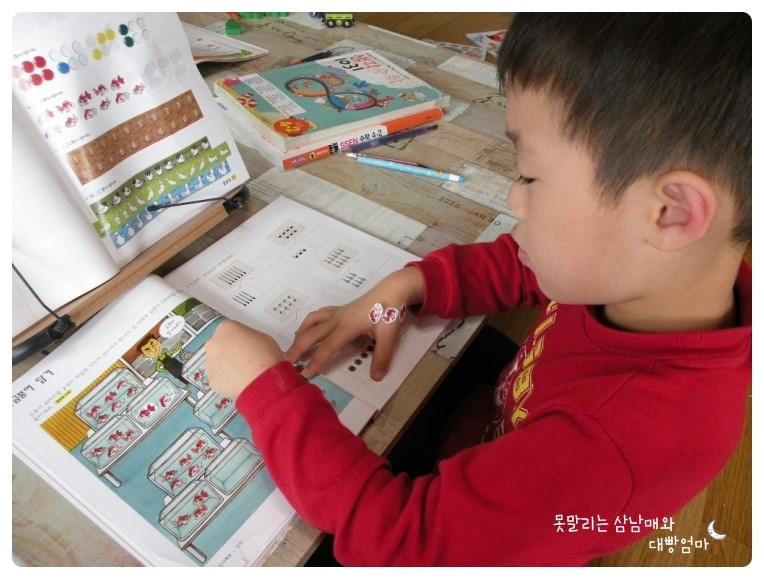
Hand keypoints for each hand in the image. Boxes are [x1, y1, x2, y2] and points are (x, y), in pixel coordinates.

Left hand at [205, 319, 284, 398]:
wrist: (262, 379)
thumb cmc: (265, 354)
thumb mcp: (262, 337)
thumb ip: (248, 339)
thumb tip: (247, 347)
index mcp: (225, 328)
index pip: (229, 329)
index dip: (239, 338)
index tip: (247, 345)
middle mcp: (213, 344)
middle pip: (218, 345)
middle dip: (228, 351)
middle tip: (243, 359)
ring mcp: (210, 363)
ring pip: (216, 363)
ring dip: (225, 366)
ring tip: (242, 374)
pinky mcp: (212, 380)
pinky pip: (219, 379)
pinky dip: (227, 381)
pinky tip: (239, 383)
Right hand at [285, 266, 424, 379]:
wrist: (392, 290)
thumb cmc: (390, 311)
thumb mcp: (389, 335)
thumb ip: (382, 357)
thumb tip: (375, 377)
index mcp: (347, 326)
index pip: (327, 346)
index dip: (316, 360)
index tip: (305, 373)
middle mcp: (338, 319)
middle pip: (312, 334)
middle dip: (297, 348)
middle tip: (285, 362)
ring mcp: (338, 312)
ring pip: (312, 321)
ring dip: (300, 334)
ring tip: (293, 347)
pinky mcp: (340, 309)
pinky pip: (319, 315)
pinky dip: (309, 323)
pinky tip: (308, 329)